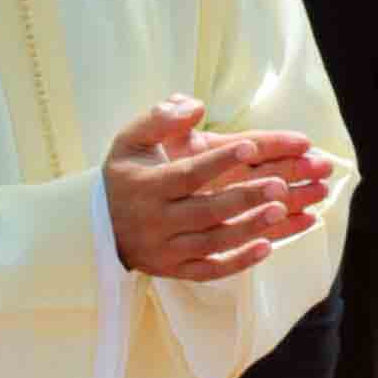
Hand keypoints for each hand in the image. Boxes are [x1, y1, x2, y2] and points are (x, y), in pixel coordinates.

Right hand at [100, 94, 335, 281]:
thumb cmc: (123, 176)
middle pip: (206, 211)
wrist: (96, 226)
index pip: (188, 174)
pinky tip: (268, 248)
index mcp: (148, 186)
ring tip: (281, 210)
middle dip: (245, 198)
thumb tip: (196, 106)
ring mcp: (166, 249)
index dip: (219, 161)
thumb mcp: (130, 141)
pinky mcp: (175, 270)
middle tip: (281, 184)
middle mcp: (157, 221)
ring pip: (213, 243)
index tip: (250, 146)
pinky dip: (238, 263)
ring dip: (249, 228)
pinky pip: (209, 271)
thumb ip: (160, 119)